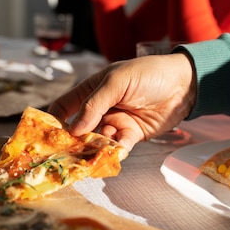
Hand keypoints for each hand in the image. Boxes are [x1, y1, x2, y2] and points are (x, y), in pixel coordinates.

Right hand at [48, 53, 194, 150]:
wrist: (184, 84)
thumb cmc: (149, 74)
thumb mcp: (117, 82)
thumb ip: (94, 104)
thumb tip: (74, 129)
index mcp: (92, 90)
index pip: (65, 105)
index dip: (54, 119)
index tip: (45, 136)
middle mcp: (101, 108)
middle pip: (79, 128)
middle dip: (73, 141)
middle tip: (65, 154)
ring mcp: (115, 122)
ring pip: (97, 140)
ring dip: (94, 148)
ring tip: (91, 156)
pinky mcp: (131, 135)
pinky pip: (117, 146)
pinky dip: (114, 151)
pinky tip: (115, 152)